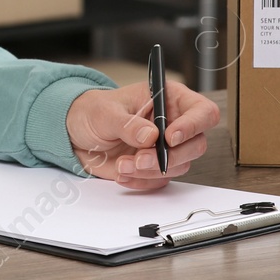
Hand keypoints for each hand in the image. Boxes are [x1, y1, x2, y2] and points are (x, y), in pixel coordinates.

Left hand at [66, 81, 219, 189]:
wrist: (76, 133)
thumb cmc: (93, 112)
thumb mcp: (104, 112)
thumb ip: (127, 123)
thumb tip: (151, 136)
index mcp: (168, 99)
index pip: (202, 111)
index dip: (193, 125)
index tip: (170, 138)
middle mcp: (173, 123)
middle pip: (197, 144)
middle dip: (169, 156)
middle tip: (141, 158)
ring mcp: (167, 147)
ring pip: (180, 166)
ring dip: (151, 170)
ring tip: (122, 165)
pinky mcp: (157, 166)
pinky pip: (161, 180)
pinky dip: (142, 180)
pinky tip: (122, 173)